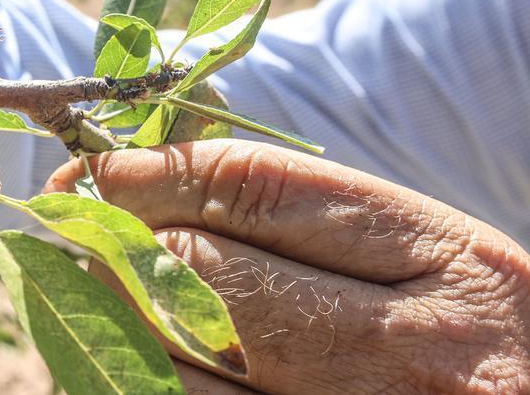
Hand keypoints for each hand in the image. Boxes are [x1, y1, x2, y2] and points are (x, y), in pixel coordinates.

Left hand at [45, 140, 529, 392]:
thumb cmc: (452, 339)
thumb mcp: (422, 260)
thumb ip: (303, 214)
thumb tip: (141, 173)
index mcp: (451, 265)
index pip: (258, 191)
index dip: (160, 171)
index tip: (107, 169)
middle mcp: (410, 353)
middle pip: (202, 270)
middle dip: (126, 240)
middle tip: (91, 228)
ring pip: (170, 355)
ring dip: (115, 312)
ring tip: (108, 289)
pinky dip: (133, 373)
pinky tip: (129, 349)